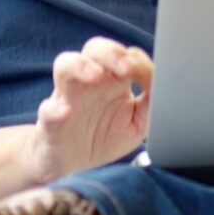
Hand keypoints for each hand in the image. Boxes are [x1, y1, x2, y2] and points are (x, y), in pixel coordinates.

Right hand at [27, 36, 153, 184]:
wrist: (73, 166)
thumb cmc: (105, 136)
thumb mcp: (139, 122)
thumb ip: (152, 104)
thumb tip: (166, 87)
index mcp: (113, 79)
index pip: (124, 55)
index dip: (136, 61)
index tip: (148, 77)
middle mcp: (89, 81)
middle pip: (94, 48)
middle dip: (111, 53)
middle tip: (127, 68)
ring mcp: (66, 97)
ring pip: (65, 65)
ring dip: (81, 66)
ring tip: (96, 77)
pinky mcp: (50, 121)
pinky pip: (47, 109)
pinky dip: (54, 109)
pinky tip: (65, 112)